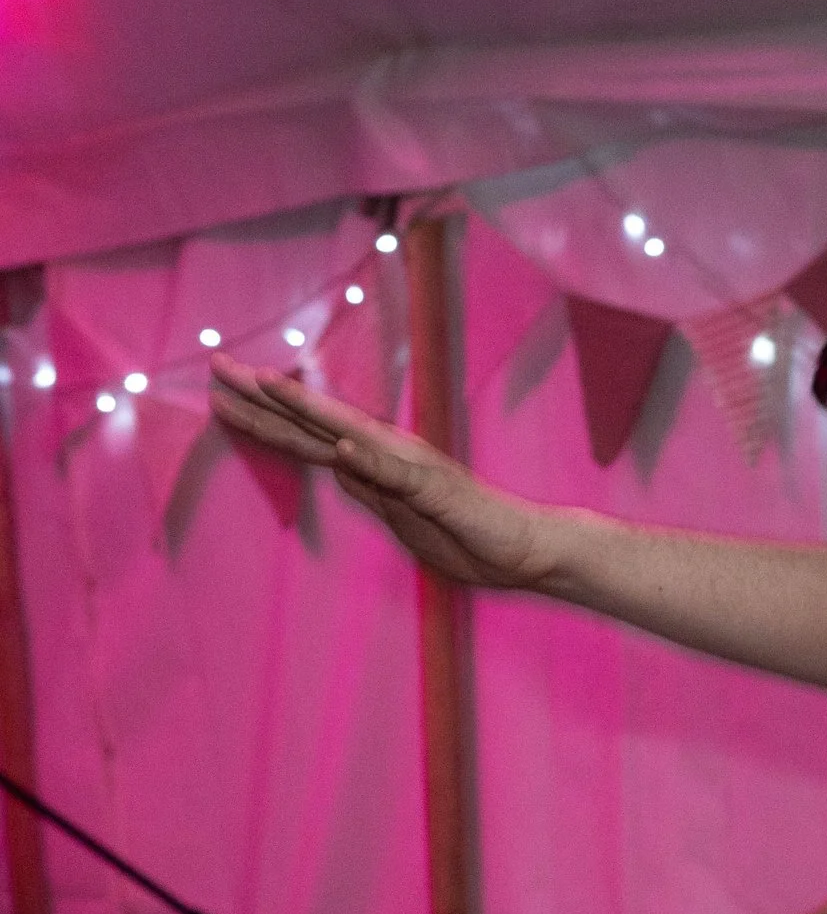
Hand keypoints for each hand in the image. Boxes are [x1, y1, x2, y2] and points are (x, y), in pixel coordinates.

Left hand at [210, 368, 557, 589]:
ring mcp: (411, 469)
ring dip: (308, 409)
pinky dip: (370, 460)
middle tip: (215, 364)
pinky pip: (398, 476)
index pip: (305, 435)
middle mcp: (388, 453)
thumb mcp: (400, 513)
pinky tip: (344, 446)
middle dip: (262, 395)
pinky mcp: (436, 491)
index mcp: (375, 462)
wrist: (525, 549)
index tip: (219, 390)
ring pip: (349, 432)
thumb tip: (336, 463)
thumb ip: (368, 486)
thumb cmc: (467, 534)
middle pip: (313, 422)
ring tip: (267, 384)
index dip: (261, 414)